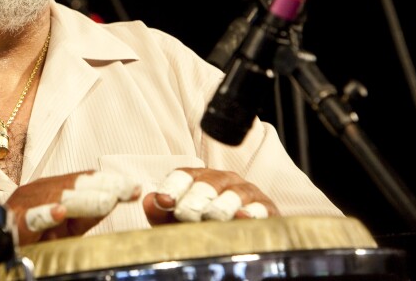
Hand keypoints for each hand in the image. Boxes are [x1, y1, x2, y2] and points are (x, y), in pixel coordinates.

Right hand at [6, 171, 140, 244]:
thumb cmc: (32, 235)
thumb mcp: (65, 225)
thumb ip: (86, 214)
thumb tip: (113, 200)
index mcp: (53, 190)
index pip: (84, 181)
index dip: (110, 182)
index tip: (134, 188)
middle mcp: (39, 192)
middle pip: (75, 185)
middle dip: (104, 187)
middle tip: (128, 190)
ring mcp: (25, 207)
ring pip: (57, 198)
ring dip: (83, 198)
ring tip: (107, 200)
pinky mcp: (13, 224)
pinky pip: (30, 220)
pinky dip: (45, 214)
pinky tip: (60, 212)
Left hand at [143, 168, 278, 224]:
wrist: (239, 241)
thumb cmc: (203, 228)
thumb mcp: (177, 223)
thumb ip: (161, 213)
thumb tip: (149, 200)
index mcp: (198, 178)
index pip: (183, 175)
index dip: (173, 187)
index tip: (164, 200)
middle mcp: (222, 180)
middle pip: (207, 183)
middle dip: (195, 199)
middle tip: (185, 214)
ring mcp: (245, 192)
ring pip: (233, 194)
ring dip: (221, 206)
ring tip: (211, 217)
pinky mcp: (266, 208)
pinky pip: (259, 207)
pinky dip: (251, 212)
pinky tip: (242, 217)